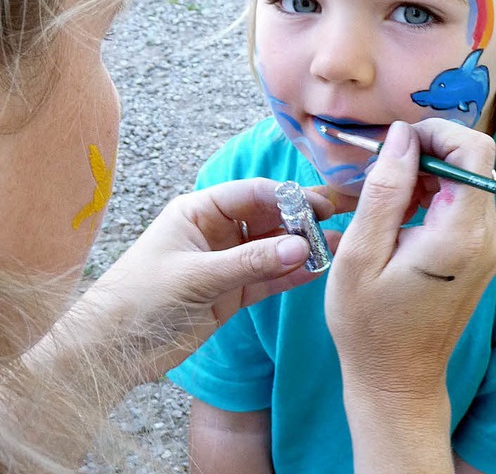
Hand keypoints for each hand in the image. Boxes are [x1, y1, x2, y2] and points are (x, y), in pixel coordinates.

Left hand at [75, 177, 339, 377]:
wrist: (112, 351)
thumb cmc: (141, 298)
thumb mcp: (196, 276)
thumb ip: (250, 261)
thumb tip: (301, 246)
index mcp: (199, 212)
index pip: (250, 194)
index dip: (286, 197)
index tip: (318, 206)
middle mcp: (216, 232)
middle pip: (265, 219)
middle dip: (297, 221)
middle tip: (333, 225)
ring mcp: (226, 263)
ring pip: (270, 249)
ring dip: (298, 249)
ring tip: (333, 249)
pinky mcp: (231, 293)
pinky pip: (266, 278)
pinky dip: (288, 276)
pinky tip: (314, 272)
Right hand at [326, 119, 495, 400]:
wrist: (397, 379)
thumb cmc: (369, 324)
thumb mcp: (361, 253)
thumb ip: (385, 188)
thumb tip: (402, 135)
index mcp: (460, 235)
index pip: (473, 150)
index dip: (436, 133)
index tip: (396, 145)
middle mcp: (487, 237)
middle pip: (472, 161)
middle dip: (425, 154)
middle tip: (381, 175)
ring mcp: (489, 247)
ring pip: (467, 179)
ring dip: (426, 175)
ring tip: (386, 201)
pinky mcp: (482, 253)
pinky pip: (464, 203)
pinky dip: (433, 195)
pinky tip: (401, 217)